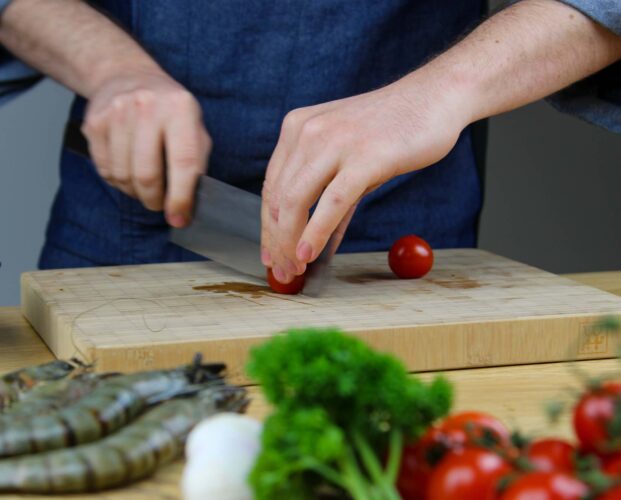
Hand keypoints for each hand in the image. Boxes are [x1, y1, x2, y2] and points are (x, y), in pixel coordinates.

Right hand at [82, 70, 210, 226]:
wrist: (128, 77)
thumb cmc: (170, 111)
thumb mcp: (195, 128)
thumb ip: (197, 163)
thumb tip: (189, 205)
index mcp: (181, 109)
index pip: (184, 163)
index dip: (181, 197)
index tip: (179, 218)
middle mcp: (148, 108)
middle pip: (147, 175)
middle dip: (155, 200)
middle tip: (160, 205)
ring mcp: (117, 113)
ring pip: (123, 176)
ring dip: (135, 193)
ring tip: (145, 187)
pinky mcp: (94, 123)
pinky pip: (105, 170)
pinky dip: (118, 182)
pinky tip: (128, 172)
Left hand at [261, 75, 470, 282]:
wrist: (435, 98)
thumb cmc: (392, 130)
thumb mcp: (348, 158)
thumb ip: (328, 197)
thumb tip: (313, 243)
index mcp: (297, 128)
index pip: (271, 188)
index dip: (268, 227)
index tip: (269, 254)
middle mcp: (308, 132)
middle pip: (278, 199)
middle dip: (276, 242)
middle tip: (282, 271)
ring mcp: (335, 142)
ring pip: (296, 201)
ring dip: (290, 243)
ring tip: (294, 269)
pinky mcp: (363, 157)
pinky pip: (332, 203)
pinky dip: (316, 232)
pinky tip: (309, 255)